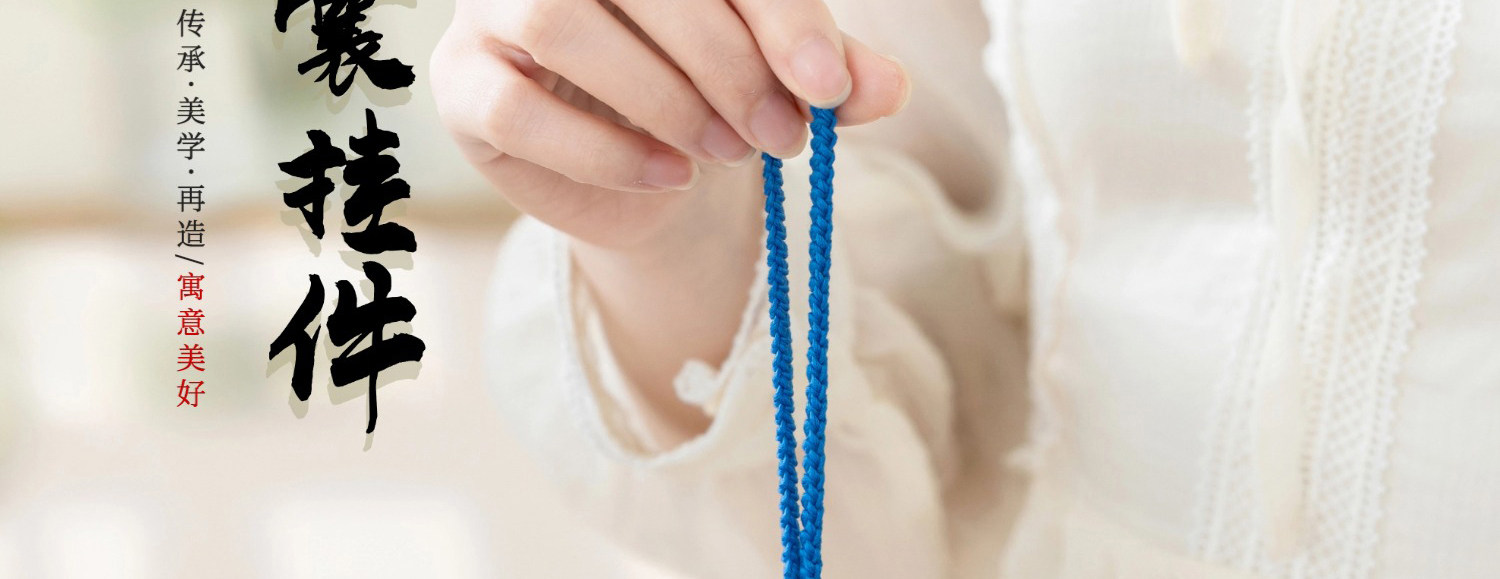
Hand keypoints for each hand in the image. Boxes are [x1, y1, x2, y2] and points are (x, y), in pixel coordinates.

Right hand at [430, 0, 908, 248]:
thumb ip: (828, 71)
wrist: (654, 172)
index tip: (829, 85)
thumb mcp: (780, 76)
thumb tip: (887, 87)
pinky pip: (516, 110)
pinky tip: (668, 176)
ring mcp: (494, 9)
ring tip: (725, 149)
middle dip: (726, 61)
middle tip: (782, 135)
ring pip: (559, 23)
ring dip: (662, 97)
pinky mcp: (463, 84)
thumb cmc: (714, 94)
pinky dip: (605, 151)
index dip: (775, 10)